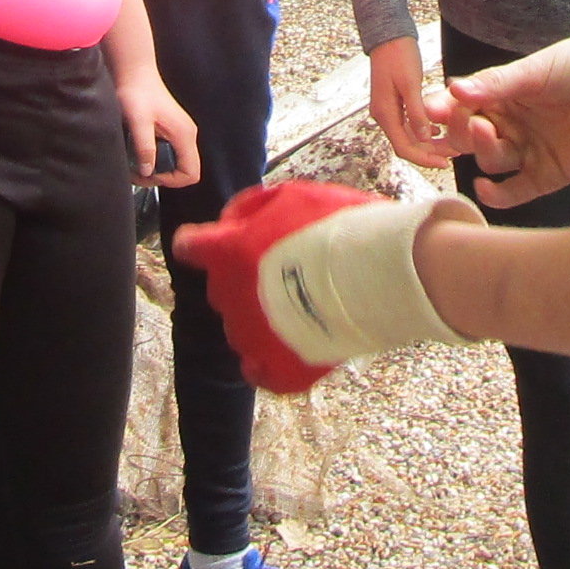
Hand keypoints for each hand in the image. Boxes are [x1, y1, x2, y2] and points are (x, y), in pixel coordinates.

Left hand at [120, 73, 202, 187]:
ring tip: (135, 161)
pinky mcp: (171, 130)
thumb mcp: (138, 122)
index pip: (191, 173)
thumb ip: (145, 147)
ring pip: (174, 162)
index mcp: (184, 134)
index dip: (172, 180)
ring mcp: (180, 132)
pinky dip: (154, 156)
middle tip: (138, 170)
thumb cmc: (137, 92)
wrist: (135, 73)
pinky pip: (168, 152)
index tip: (151, 174)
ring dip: (155, 166)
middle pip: (183, 170)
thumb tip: (148, 171)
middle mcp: (186, 134)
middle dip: (161, 175)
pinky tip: (138, 149)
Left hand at [175, 182, 482, 390]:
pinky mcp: (281, 369)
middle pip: (224, 289)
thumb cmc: (339, 228)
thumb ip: (253, 208)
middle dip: (246, 280)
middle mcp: (230, 298)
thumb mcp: (293, 195)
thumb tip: (233, 221)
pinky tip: (289, 348)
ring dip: (261, 317)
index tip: (206, 245)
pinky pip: (261, 373)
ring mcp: (253, 339)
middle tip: (288, 270)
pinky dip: (269, 363)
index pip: (190, 248)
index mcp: (228, 254)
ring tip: (302, 306)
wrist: (379, 275)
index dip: (199, 245)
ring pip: (242, 329)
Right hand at [368, 36, 455, 171]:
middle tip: (452, 155)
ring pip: (408, 137)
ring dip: (427, 144)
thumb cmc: (398, 54)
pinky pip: (407, 125)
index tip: (444, 163)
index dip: (424, 159)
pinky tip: (437, 130)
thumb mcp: (411, 83)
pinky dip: (423, 131)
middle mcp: (383, 115)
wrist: (388, 35)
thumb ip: (417, 112)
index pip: (403, 148)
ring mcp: (387, 110)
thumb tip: (424, 137)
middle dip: (429, 153)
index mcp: (385, 113)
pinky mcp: (393, 103)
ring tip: (450, 145)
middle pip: (406, 145)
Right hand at [442, 33, 569, 206]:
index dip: (444, 111)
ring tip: (488, 133)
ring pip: (490, 161)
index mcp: (501, 95)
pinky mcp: (548, 174)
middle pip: (470, 138)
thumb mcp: (536, 69)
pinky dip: (497, 195)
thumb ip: (497, 83)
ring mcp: (528, 150)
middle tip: (468, 122)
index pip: (462, 107)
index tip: (429, 111)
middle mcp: (510, 124)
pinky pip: (516, 191)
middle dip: (462, 132)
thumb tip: (454, 90)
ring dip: (482, 151)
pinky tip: (484, 188)